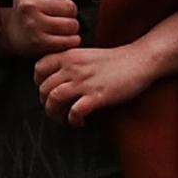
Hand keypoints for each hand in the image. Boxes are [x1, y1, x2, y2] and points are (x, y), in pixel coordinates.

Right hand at [0, 0, 81, 59]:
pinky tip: (62, 37)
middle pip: (69, 6)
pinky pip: (68, 41)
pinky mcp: (39, 42)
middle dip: (70, 11)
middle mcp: (28, 5)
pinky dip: (71, 40)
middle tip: (59, 14)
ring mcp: (32, 25)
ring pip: (71, 25)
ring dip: (71, 27)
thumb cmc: (32, 6)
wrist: (13, 32)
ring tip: (61, 26)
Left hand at [35, 41, 159, 125]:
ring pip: (54, 99)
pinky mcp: (97, 96)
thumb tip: (57, 81)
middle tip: (55, 110)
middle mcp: (72, 67)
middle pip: (44, 88)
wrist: (139, 61)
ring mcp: (84, 82)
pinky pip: (74, 112)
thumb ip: (70, 64)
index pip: (39, 68)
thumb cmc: (115, 60)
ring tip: (63, 119)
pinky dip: (73, 120)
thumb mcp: (86, 55)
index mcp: (69, 56)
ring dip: (55, 113)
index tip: (46, 92)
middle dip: (45, 103)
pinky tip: (80, 122)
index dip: (38, 83)